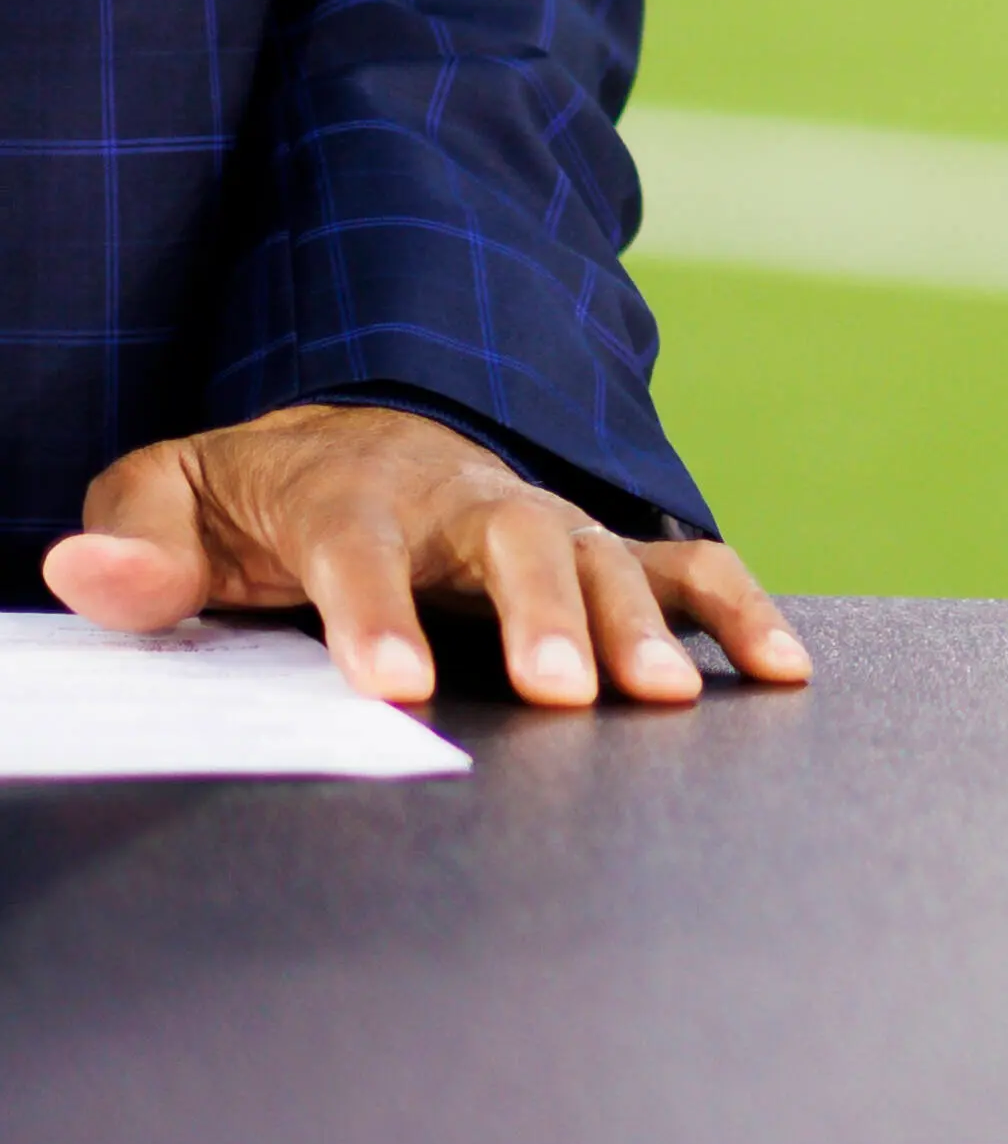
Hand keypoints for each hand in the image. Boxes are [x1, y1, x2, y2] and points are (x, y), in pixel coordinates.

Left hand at [45, 403, 811, 711]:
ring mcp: (539, 515)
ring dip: (641, 624)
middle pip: (515, 540)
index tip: (396, 688)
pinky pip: (683, 566)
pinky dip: (738, 608)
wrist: (342, 445)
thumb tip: (92, 576)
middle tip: (564, 693)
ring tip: (660, 698)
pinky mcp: (594, 542)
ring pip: (606, 554)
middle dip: (543, 616)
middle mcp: (463, 495)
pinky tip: (779, 669)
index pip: (361, 551)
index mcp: (351, 489)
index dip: (379, 617)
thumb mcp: (161, 492)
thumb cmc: (243, 494)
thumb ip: (131, 538)